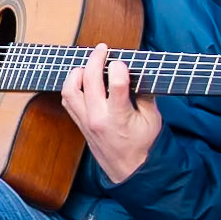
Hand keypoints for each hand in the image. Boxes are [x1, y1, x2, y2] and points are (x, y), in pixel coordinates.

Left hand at [60, 44, 161, 183]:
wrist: (129, 170)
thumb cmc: (143, 145)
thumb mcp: (153, 119)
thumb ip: (146, 94)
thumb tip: (138, 72)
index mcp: (119, 118)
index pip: (115, 86)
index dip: (118, 68)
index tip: (122, 61)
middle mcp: (98, 118)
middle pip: (89, 81)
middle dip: (95, 59)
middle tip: (102, 49)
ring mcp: (85, 121)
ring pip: (70, 90)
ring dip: (77, 72)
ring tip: (88, 65)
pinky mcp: (79, 123)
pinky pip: (67, 100)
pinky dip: (71, 86)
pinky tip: (82, 80)